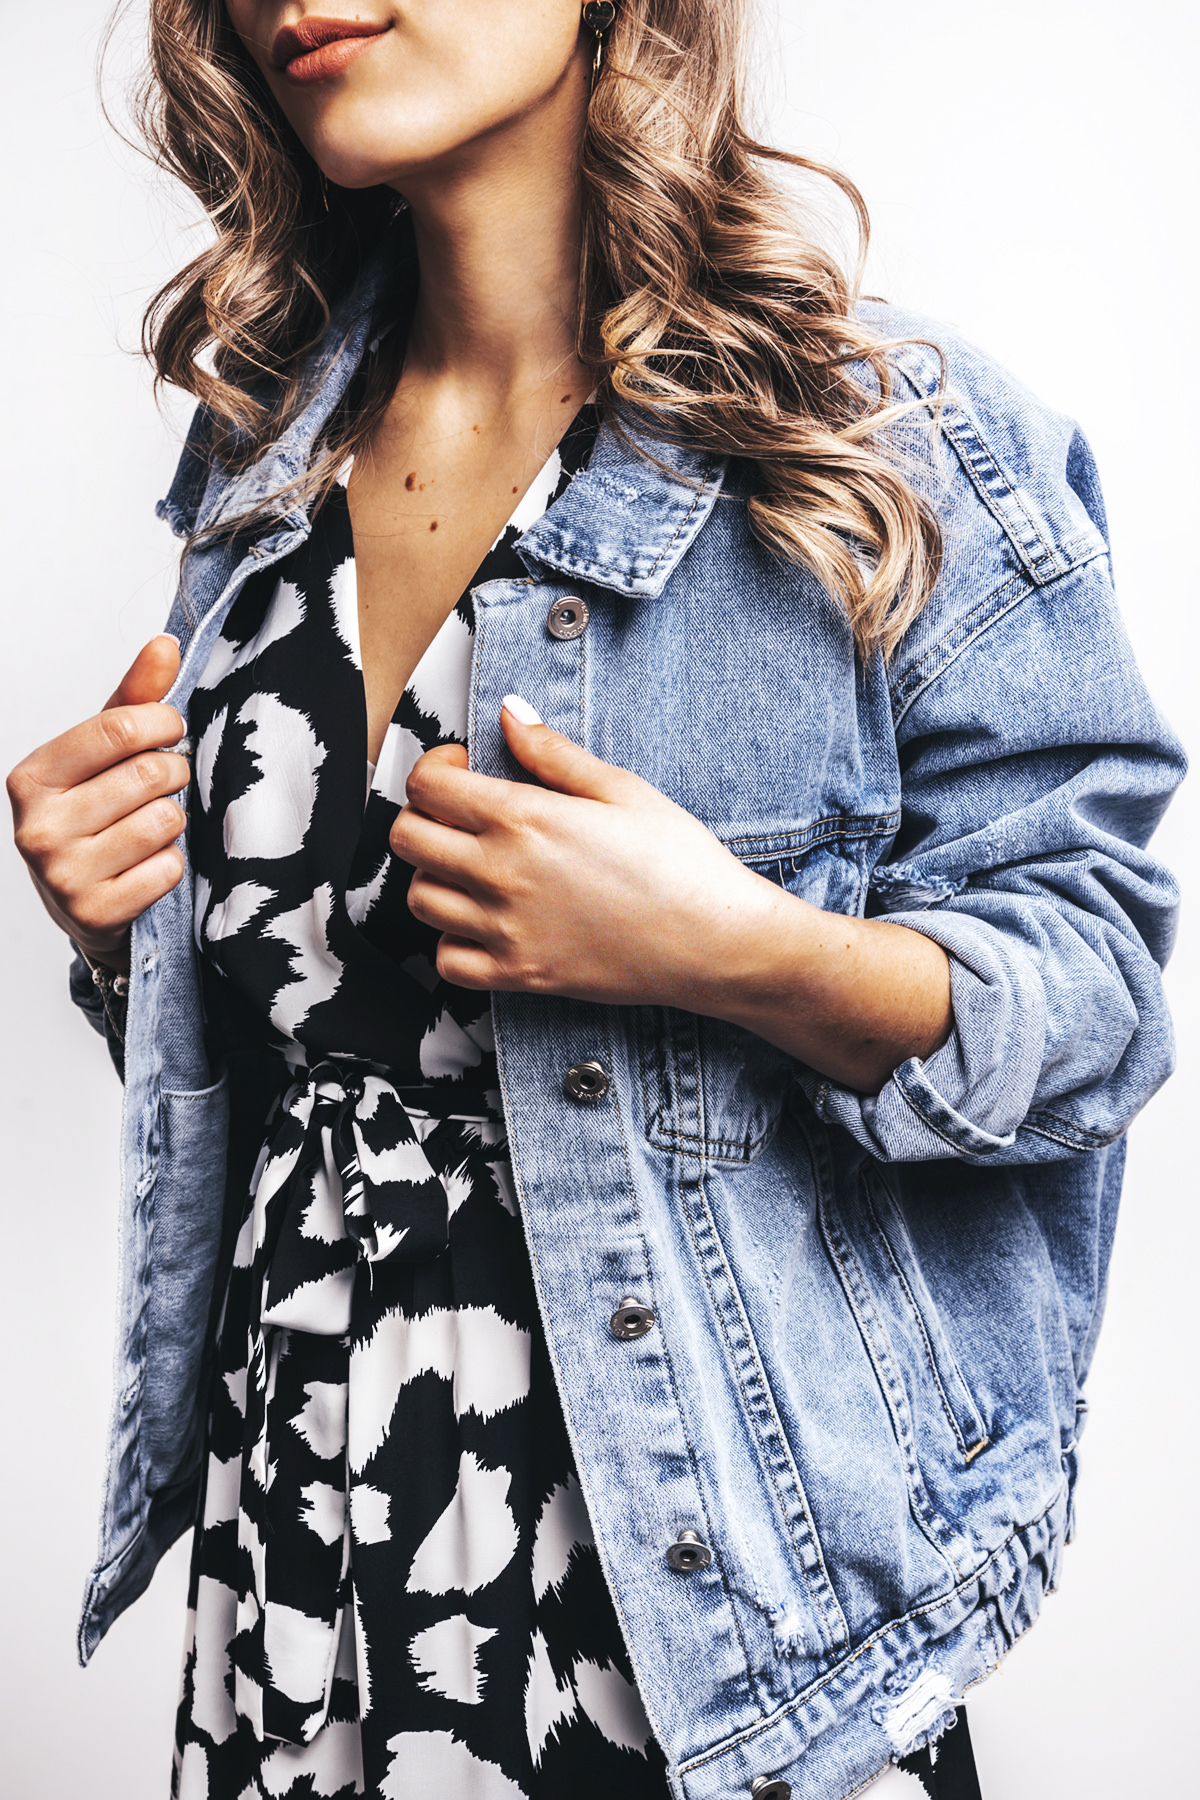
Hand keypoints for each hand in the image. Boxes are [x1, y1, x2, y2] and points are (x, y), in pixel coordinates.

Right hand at [7, 636, 190, 973]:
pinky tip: (148, 866)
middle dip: (173, 773)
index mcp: (32, 778)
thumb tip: (164, 644)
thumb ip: (134, 700)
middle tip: (164, 783)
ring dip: (174, 820)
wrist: (83, 903)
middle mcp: (37, 828)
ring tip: (152, 826)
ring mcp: (63, 875)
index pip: (117, 728)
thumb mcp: (104, 754)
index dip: (162, 723)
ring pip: (164, 821)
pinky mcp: (95, 914)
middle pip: (148, 774)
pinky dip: (171, 864)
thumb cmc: (95, 816)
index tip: (169, 729)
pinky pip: (168, 869)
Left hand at [391, 699, 774, 1010]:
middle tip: (459, 817)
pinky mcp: (518, 975)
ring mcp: (505, 929)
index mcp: (524, 819)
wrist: (711, 940)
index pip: (427, 785)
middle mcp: (502, 874)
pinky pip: (447, 961)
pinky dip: (453, 941)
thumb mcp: (620, 788)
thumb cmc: (677, 863)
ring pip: (419, 899)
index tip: (462, 771)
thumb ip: (552, 752)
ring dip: (436, 877)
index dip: (435, 769)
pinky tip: (484, 922)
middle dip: (425, 817)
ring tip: (473, 868)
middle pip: (407, 838)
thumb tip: (509, 713)